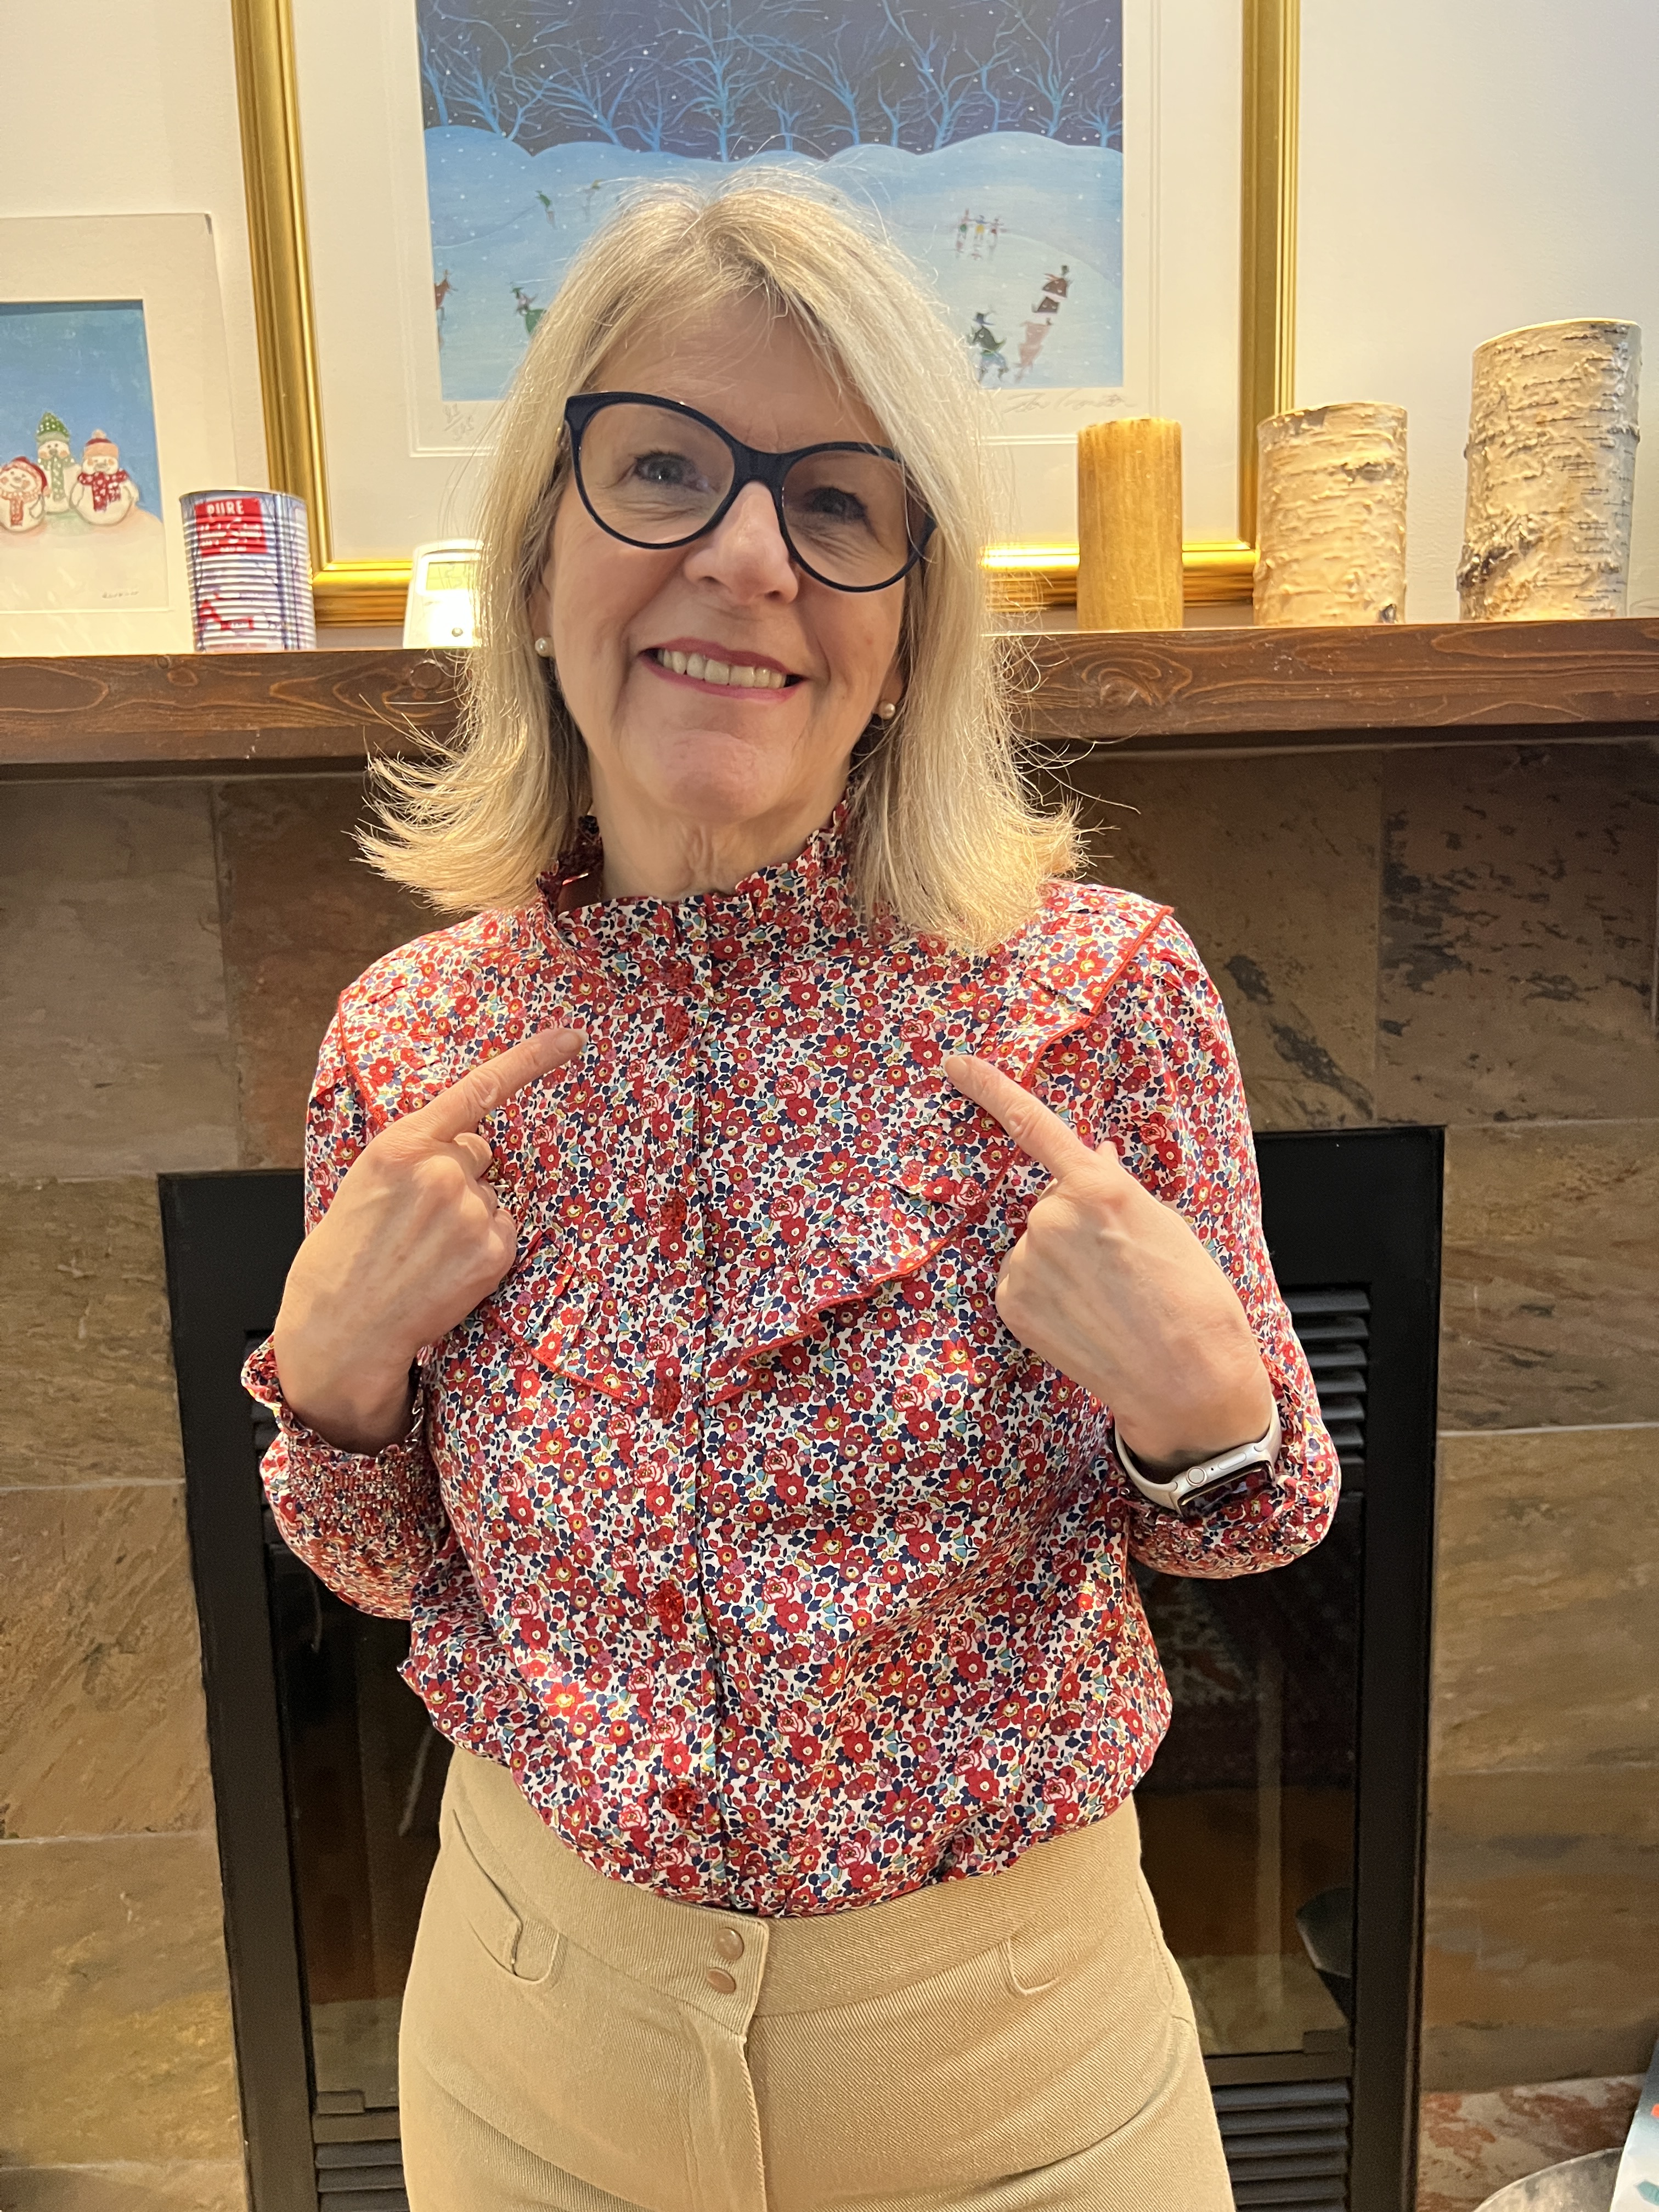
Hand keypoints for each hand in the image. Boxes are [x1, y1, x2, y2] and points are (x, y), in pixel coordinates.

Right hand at [273, 1028, 585, 1452]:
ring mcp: (470, 1210)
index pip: (477, 1089)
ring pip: (489, 1198)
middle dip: (457, 1178)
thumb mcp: (365, 1184)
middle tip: (415, 1222)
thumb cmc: (345, 1257)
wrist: (340, 1328)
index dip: (532, 1059)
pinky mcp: (493, 1249)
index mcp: (401, 1145)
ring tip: (424, 1253)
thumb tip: (465, 1148)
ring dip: (467, 1219)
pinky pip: (503, 1231)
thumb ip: (414, 1154)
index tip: (572, 1036)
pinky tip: (446, 1270)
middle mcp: (441, 1170)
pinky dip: (482, 1250)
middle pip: (477, 1153)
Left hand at [944, 1054, 1274, 1472]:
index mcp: (1095, 1186)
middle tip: (1121, 1269)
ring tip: (1109, 1301)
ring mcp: (1025, 1262)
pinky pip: (1021, 1282)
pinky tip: (1083, 1320)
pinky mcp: (1010, 1302)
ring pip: (1035, 1247)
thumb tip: (1096, 1156)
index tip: (954, 1064)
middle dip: (1076, 1228)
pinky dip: (1046, 1297)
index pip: (1031, 1123)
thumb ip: (1118, 1187)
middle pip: (1049, 1206)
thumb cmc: (1192, 1299)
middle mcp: (1049, 1217)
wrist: (1186, 1379)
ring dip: (1062, 1266)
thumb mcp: (1165, 1225)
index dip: (988, 1088)